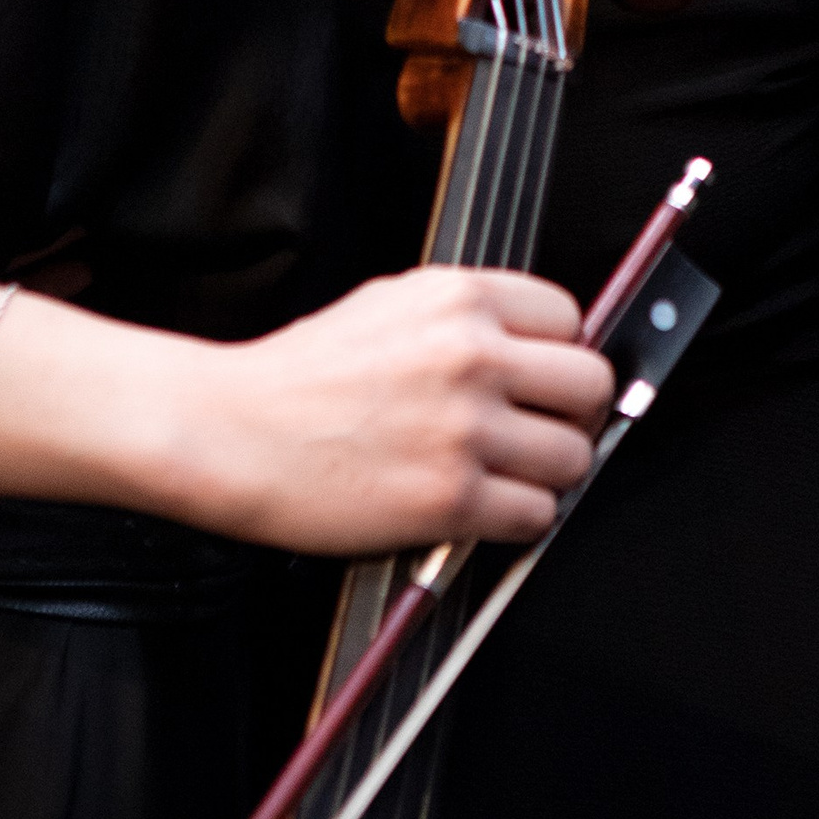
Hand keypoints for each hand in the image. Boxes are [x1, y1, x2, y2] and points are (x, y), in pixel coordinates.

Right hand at [205, 266, 613, 554]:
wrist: (229, 432)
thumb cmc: (297, 376)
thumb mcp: (387, 304)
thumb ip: (463, 317)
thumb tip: (534, 342)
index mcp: (457, 299)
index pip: (569, 317)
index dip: (558, 354)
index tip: (544, 379)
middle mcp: (471, 356)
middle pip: (589, 385)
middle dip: (571, 413)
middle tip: (541, 429)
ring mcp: (464, 429)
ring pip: (572, 457)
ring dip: (547, 474)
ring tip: (506, 474)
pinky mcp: (450, 499)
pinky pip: (536, 515)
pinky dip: (518, 519)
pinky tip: (482, 508)